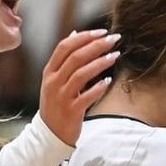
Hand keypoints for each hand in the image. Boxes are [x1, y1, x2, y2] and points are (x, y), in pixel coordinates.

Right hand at [38, 29, 118, 145]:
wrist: (50, 134)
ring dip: (100, 63)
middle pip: (75, 57)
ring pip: (81, 74)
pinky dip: (98, 87)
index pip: (65, 47)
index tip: (102, 32)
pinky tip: (108, 81)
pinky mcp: (71, 111)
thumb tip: (74, 33)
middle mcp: (53, 82)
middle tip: (114, 39)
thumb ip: (64, 59)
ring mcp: (61, 96)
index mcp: (49, 72)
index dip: (84, 37)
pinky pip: (86, 96)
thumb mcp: (55, 79)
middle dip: (96, 45)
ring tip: (116, 56)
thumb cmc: (57, 104)